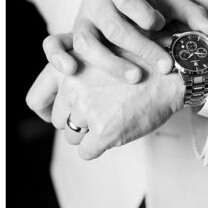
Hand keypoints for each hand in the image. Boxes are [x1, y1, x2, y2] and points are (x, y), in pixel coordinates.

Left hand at [26, 55, 184, 159]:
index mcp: (65, 68)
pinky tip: (116, 134)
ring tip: (115, 118)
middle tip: (104, 112)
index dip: (47, 112)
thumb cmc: (140, 65)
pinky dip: (98, 148)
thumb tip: (57, 106)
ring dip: (90, 134)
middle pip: (60, 121)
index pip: (36, 101)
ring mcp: (87, 110)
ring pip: (73, 137)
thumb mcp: (98, 55)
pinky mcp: (104, 131)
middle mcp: (71, 87)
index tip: (59, 116)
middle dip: (78, 121)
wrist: (171, 74)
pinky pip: (87, 152)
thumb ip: (73, 74)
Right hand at [44, 0, 207, 81]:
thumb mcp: (174, 3)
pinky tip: (72, 72)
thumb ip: (192, 14)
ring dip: (109, 62)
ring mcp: (81, 20)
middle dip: (140, 47)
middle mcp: (96, 1)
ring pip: (86, 41)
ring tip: (136, 78)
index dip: (145, 14)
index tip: (161, 26)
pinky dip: (58, 57)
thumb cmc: (153, 3)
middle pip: (113, 26)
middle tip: (165, 66)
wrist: (125, 1)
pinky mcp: (71, 36)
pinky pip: (54, 44)